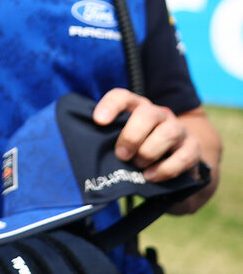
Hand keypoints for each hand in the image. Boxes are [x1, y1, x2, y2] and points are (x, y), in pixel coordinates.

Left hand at [93, 89, 212, 210]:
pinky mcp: (193, 149)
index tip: (98, 121)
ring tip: (138, 166)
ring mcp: (179, 130)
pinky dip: (165, 169)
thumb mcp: (122, 140)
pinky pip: (184, 156)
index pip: (123, 96)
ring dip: (149, 152)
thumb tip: (80, 148)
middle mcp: (159, 114)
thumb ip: (108, 138)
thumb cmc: (139, 150)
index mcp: (137, 108)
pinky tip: (151, 176)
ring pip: (168, 132)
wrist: (176, 164)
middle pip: (148, 114)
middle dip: (132, 135)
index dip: (110, 105)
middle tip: (121, 154)